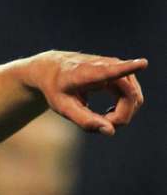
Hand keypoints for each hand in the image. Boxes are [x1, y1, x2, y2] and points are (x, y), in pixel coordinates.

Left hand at [29, 51, 146, 134]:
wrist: (52, 68)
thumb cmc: (56, 88)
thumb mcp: (62, 108)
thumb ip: (84, 120)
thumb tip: (110, 131)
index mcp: (85, 73)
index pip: (108, 71)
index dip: (127, 68)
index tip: (143, 63)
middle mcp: (105, 64)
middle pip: (129, 95)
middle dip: (121, 116)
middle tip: (102, 126)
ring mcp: (115, 66)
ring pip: (134, 96)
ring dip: (123, 113)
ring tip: (102, 119)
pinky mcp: (120, 71)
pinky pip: (132, 95)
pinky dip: (124, 108)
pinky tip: (108, 113)